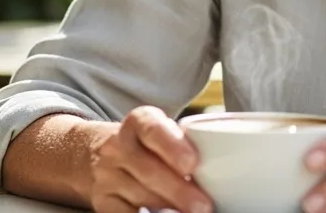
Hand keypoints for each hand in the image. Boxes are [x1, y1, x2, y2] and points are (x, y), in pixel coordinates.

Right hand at [88, 105, 212, 212]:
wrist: (97, 153)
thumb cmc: (146, 146)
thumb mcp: (160, 133)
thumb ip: (185, 144)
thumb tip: (228, 170)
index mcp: (138, 123)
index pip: (152, 129)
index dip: (172, 146)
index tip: (192, 164)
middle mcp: (118, 146)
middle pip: (149, 170)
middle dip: (179, 191)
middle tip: (204, 206)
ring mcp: (107, 175)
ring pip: (140, 196)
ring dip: (169, 210)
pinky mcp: (103, 201)